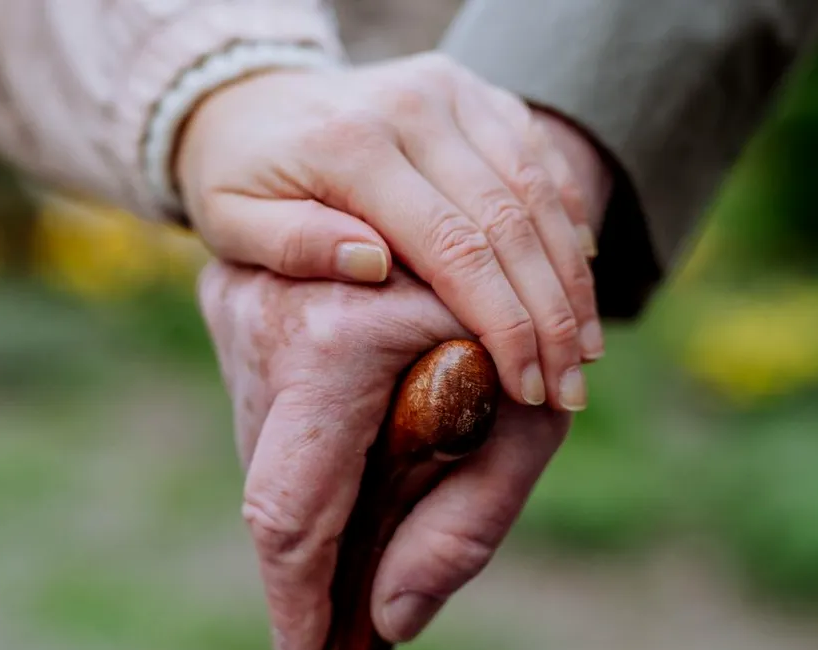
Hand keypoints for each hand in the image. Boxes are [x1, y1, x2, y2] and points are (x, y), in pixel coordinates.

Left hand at [178, 52, 610, 411]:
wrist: (248, 98)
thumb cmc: (239, 179)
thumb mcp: (234, 223)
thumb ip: (296, 244)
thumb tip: (375, 265)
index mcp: (353, 146)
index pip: (453, 245)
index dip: (501, 322)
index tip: (526, 387)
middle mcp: (414, 107)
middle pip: (509, 221)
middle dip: (549, 314)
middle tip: (568, 389)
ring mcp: (452, 93)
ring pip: (537, 191)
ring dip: (571, 277)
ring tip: (583, 353)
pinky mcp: (476, 93)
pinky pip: (539, 158)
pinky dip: (568, 221)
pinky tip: (581, 282)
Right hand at [197, 260, 570, 649]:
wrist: (472, 206)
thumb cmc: (518, 326)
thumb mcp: (528, 428)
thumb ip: (467, 527)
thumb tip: (389, 616)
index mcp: (341, 343)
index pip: (290, 505)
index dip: (295, 595)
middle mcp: (269, 314)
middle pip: (269, 482)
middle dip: (310, 545)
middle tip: (353, 571)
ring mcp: (236, 297)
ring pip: (259, 447)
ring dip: (313, 483)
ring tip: (383, 449)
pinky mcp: (223, 290)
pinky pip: (256, 406)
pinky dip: (300, 437)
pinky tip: (354, 417)